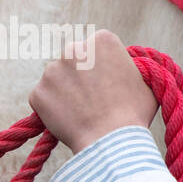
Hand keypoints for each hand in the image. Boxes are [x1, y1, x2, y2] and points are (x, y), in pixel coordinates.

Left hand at [28, 29, 158, 152]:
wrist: (110, 141)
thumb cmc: (133, 113)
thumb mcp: (145, 79)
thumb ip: (130, 66)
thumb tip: (124, 65)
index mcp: (102, 41)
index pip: (96, 47)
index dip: (101, 65)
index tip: (106, 80)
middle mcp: (73, 49)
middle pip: (74, 59)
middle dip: (80, 74)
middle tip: (91, 96)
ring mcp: (51, 71)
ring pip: (57, 78)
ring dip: (65, 90)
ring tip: (82, 111)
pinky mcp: (37, 93)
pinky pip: (44, 98)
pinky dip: (52, 107)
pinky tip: (68, 119)